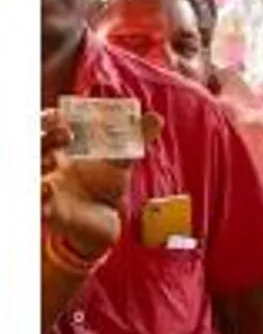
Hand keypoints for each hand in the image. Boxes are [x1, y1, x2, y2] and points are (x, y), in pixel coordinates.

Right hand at [42, 108, 164, 259]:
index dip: (50, 119)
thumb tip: (156, 117)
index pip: (47, 128)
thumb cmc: (104, 182)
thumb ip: (136, 138)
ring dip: (39, 165)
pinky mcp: (53, 212)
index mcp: (63, 149)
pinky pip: (40, 204)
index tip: (62, 114)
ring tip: (52, 159)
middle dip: (48, 137)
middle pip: (37, 147)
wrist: (104, 219)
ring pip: (34, 174)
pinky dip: (41, 197)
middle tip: (66, 133)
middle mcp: (50, 166)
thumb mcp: (120, 159)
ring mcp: (49, 188)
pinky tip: (48, 189)